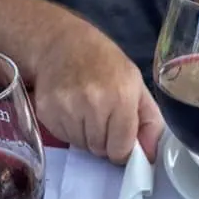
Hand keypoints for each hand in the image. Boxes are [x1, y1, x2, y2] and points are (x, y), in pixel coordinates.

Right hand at [32, 19, 163, 163]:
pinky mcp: (47, 113)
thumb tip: (151, 155)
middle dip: (103, 140)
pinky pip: (64, 138)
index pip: (120, 149)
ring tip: (84, 110)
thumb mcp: (135, 84)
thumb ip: (149, 121)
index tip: (119, 134)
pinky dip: (69, 129)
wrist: (61, 43)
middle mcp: (94, 104)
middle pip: (100, 150)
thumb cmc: (103, 63)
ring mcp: (68, 108)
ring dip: (86, 135)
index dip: (122, 146)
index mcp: (121, 97)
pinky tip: (70, 108)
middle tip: (100, 116)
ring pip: (81, 146)